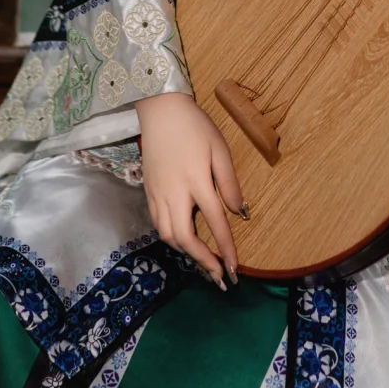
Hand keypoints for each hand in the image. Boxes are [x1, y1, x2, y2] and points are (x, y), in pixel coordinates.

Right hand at [136, 91, 243, 289]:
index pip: (215, 222)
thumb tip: (239, 212)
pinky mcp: (148, 192)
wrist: (160, 111)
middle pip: (185, 238)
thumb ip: (229, 183)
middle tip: (218, 276)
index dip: (226, 248)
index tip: (235, 269)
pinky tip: (183, 241)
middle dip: (202, 261)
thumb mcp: (219, 149)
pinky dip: (172, 239)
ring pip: (168, 236)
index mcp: (196, 181)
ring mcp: (158, 194)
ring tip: (203, 262)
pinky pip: (158, 224)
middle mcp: (174, 193)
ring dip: (186, 253)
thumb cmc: (195, 127)